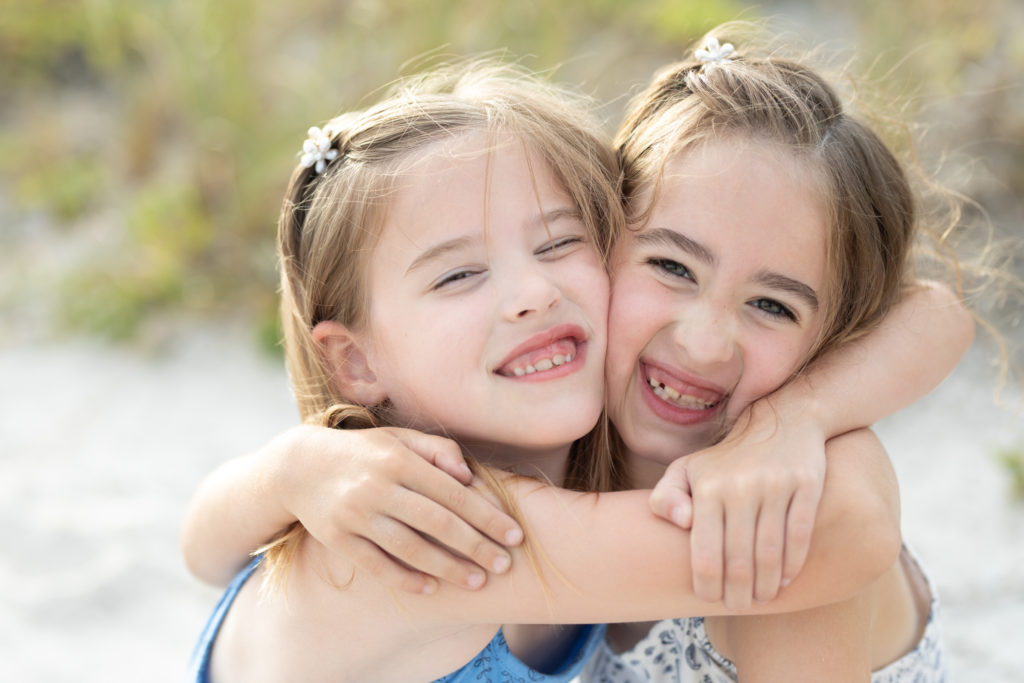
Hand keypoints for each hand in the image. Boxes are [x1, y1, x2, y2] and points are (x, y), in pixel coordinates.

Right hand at [274, 425, 523, 593]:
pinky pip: (376, 564)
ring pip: (409, 548)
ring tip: (476, 581)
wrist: (299, 466)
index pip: (453, 493)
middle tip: (503, 565)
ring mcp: (355, 514)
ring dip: (447, 568)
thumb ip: (439, 450)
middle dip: (475, 546)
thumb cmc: (364, 453)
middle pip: (436, 522)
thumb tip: (468, 476)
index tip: (514, 535)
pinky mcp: (337, 538)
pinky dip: (404, 579)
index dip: (487, 516)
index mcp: (399, 459)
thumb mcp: (400, 439)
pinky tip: (431, 588)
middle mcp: (378, 486)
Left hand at [649, 399, 825, 608]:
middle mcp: (740, 487)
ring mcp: (775, 486)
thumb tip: (680, 523)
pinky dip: (792, 565)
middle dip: (737, 594)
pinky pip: (800, 536)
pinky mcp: (806, 485)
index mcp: (707, 488)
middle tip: (737, 605)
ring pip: (771, 554)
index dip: (707, 586)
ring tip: (760, 598)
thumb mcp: (686, 469)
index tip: (709, 599)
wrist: (781, 420)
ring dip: (765, 586)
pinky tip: (784, 579)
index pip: (706, 555)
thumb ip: (665, 497)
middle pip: (739, 562)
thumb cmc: (725, 459)